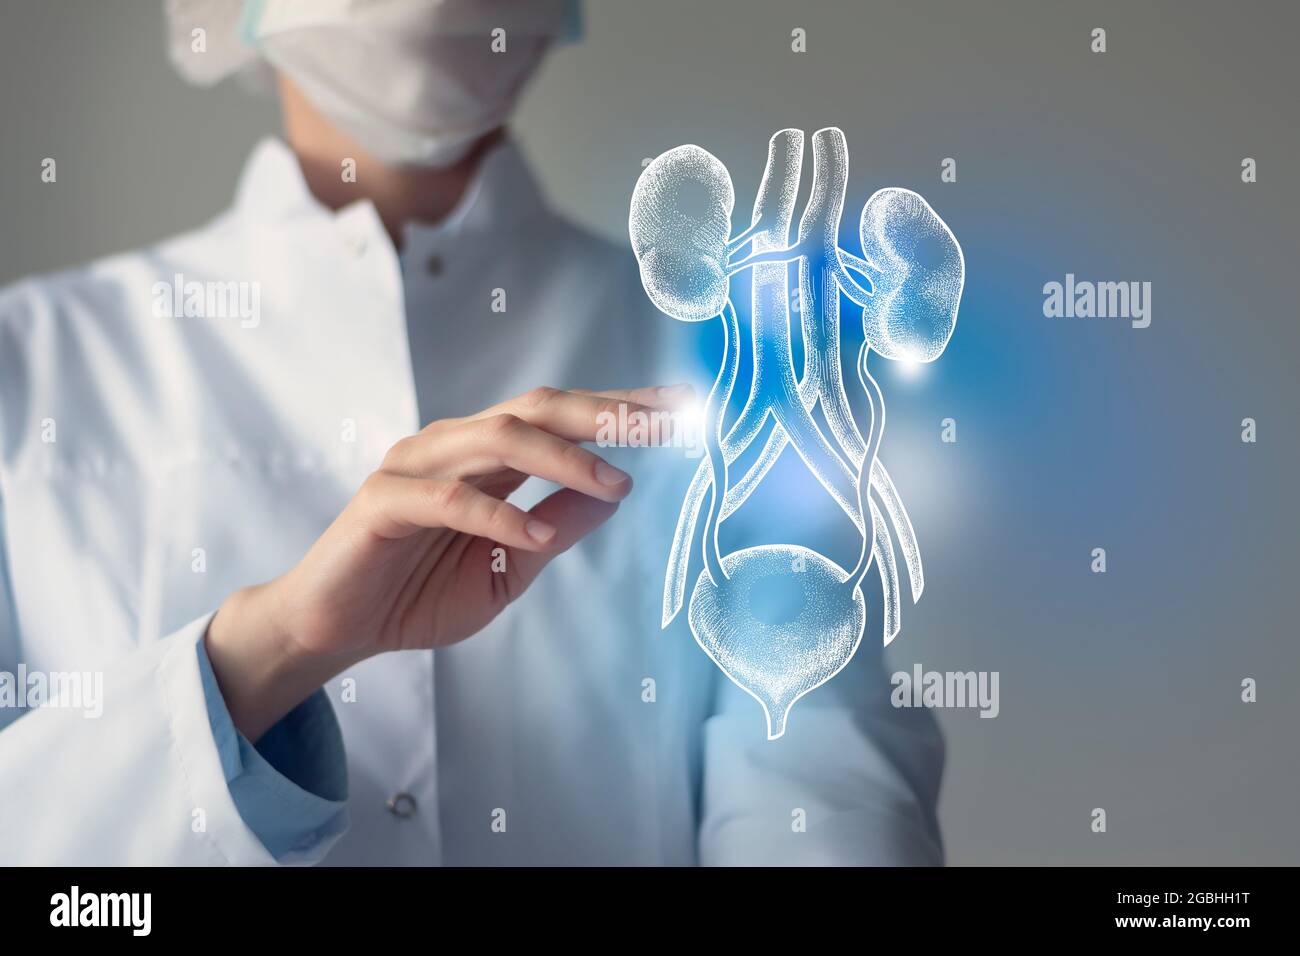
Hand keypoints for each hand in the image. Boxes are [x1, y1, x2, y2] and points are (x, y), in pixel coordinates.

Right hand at [205, 384, 686, 738]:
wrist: (335, 627)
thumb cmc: (417, 593)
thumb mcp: (506, 569)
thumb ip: (554, 530)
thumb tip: (614, 496)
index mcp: (485, 457)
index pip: (560, 416)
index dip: (619, 408)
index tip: (681, 408)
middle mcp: (453, 446)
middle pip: (537, 407)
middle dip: (605, 411)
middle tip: (665, 423)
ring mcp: (415, 466)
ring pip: (497, 437)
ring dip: (564, 458)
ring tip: (616, 484)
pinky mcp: (383, 501)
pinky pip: (449, 498)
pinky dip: (496, 514)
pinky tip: (534, 536)